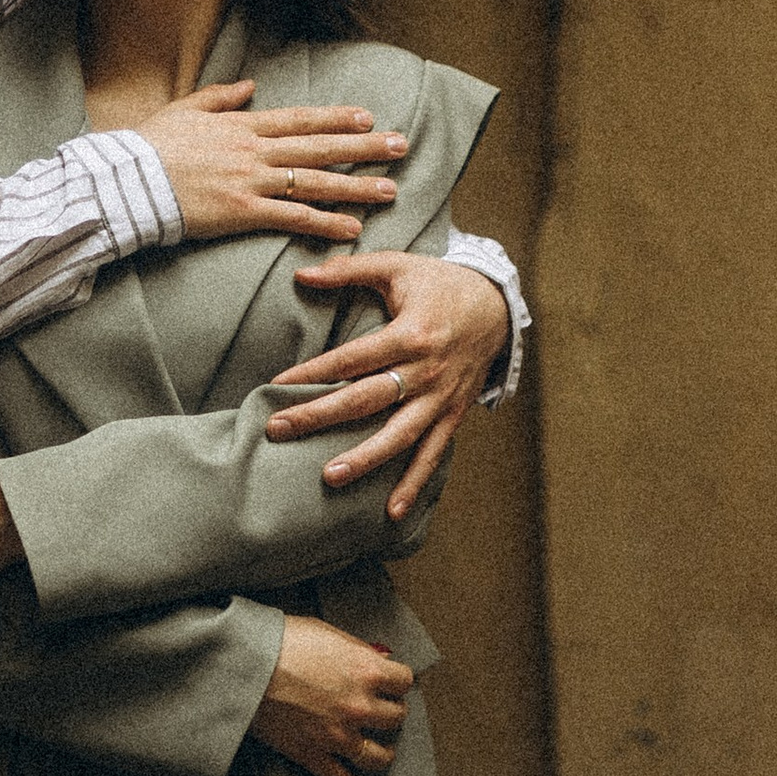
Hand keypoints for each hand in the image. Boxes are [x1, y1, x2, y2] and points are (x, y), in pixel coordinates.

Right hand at [138, 81, 406, 247]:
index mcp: (242, 125)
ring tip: (390, 189)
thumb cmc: (151, 146)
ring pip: (315, 181)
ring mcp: (252, 181)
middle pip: (320, 146)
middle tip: (400, 145)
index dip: (336, 118)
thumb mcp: (186, 109)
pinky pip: (294, 218)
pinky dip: (325, 222)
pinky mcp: (243, 212)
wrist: (128, 179)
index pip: (300, 120)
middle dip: (363, 146)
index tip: (367, 117)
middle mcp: (255, 150)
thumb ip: (221, 97)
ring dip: (356, 186)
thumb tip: (250, 86)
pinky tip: (352, 228)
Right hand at [249, 613, 415, 775]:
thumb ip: (358, 649)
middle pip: (396, 718)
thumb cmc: (279, 641)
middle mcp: (358, 706)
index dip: (397, 680)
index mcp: (365, 670)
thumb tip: (381, 658)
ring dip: (383, 751)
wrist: (242, 664)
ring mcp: (337, 735)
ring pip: (379, 756)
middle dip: (390, 711)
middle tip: (381, 709)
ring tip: (378, 747)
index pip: (404, 681)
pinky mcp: (313, 755)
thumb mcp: (325, 631)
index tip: (391, 683)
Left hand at [263, 252, 512, 522]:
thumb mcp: (396, 265)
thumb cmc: (438, 282)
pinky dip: (414, 483)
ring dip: (366, 458)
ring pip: (400, 434)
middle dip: (320, 416)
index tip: (278, 385)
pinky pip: (433, 453)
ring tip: (330, 477)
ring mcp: (442, 397)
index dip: (314, 372)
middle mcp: (427, 370)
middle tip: (279, 430)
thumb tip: (300, 273)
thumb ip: (348, 270)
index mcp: (410, 333)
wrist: (498, 304)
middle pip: (367, 399)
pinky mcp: (453, 414)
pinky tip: (392, 511)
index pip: (352, 358)